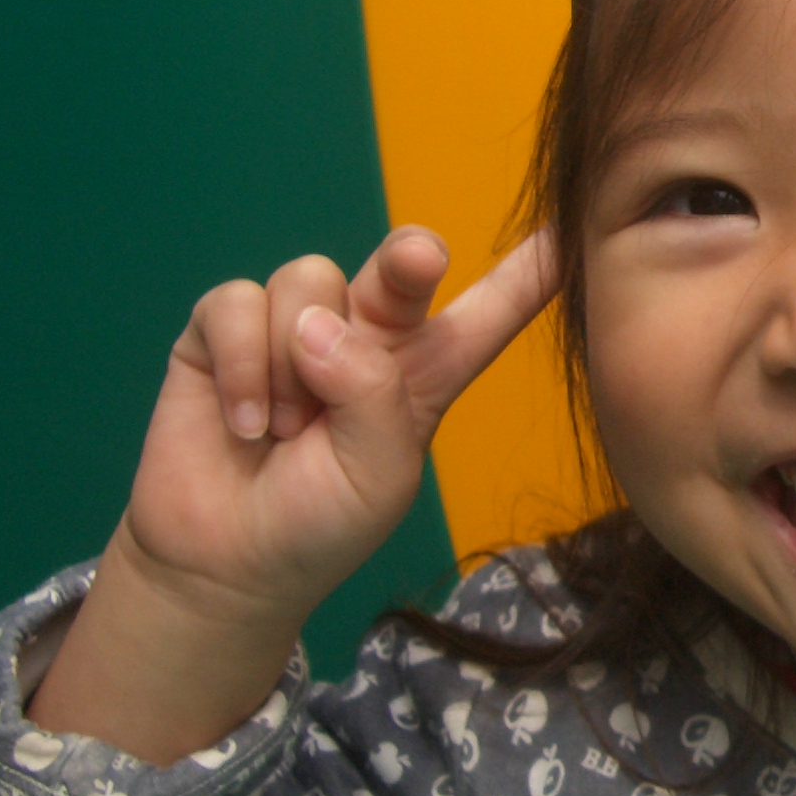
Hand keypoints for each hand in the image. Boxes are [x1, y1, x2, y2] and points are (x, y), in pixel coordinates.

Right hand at [127, 225, 558, 627]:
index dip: (529, 272)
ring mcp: (295, 325)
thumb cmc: (320, 523)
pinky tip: (247, 422)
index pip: (488, 312)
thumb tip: (320, 326)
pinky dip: (242, 365)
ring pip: (308, 281)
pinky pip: (235, 304)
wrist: (225, 564)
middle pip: (403, 264)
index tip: (571, 231)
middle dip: (410, 255)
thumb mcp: (376, 474)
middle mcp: (367, 335)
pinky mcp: (224, 330)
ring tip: (287, 432)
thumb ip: (371, 397)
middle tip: (416, 264)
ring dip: (292, 364)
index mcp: (426, 372)